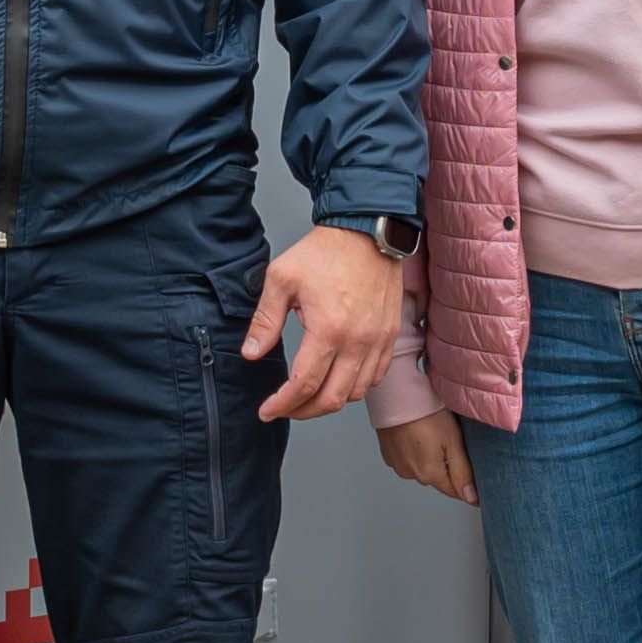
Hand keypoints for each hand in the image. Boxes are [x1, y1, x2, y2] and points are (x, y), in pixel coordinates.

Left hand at [243, 226, 404, 421]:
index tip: (268, 410)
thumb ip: (265, 321)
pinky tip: (338, 379)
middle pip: (332, 399)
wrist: (366, 231)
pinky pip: (376, 376)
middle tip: (285, 409)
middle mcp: (358, 341)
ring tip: (308, 396)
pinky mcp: (390, 336)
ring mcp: (378, 341)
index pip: (304, 385)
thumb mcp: (281, 279)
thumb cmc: (325, 251)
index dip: (283, 405)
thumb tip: (251, 353)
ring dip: (330, 401)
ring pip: (357, 393)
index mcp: (329, 330)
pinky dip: (356, 386)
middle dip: (304, 411)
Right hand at [374, 408, 475, 505]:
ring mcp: (397, 464)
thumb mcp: (453, 441)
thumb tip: (470, 498)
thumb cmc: (426, 412)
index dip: (466, 485)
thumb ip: (462, 472)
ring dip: (430, 459)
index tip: (472, 471)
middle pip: (438, 478)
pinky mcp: (388, 454)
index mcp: (429, 474)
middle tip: (451, 441)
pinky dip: (415, 451)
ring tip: (432, 434)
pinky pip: (408, 459)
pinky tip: (418, 434)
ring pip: (422, 469)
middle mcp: (411, 474)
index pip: (454, 491)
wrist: (397, 395)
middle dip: (447, 466)